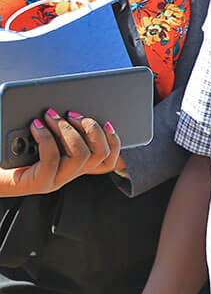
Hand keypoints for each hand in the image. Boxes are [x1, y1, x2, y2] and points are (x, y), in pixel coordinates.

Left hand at [0, 109, 121, 196]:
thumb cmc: (13, 150)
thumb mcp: (44, 135)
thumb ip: (62, 128)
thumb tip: (75, 109)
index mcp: (74, 164)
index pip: (108, 161)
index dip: (115, 142)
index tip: (108, 122)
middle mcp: (68, 174)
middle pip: (99, 154)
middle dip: (90, 128)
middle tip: (71, 113)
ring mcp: (55, 181)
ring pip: (80, 155)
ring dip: (67, 130)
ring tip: (50, 115)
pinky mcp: (39, 184)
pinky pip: (52, 159)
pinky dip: (46, 137)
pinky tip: (36, 125)